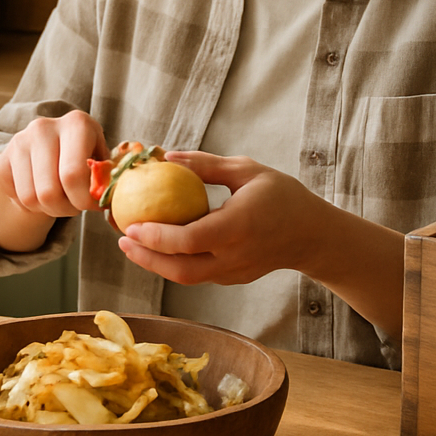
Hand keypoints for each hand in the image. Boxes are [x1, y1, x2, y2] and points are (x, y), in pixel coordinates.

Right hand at [0, 112, 108, 250]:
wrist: (48, 148)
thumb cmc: (84, 155)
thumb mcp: (101, 160)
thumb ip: (108, 176)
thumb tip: (110, 199)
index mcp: (76, 123)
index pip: (73, 175)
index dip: (84, 200)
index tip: (93, 206)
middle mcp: (44, 127)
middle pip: (50, 191)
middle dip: (67, 209)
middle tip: (76, 206)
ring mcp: (20, 141)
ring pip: (32, 198)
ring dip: (51, 209)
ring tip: (62, 199)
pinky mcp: (4, 157)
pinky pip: (18, 198)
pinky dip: (33, 206)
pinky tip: (43, 193)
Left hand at [116, 151, 334, 285]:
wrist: (313, 235)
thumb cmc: (283, 196)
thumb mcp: (247, 170)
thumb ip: (206, 165)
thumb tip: (167, 157)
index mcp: (238, 227)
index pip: (190, 240)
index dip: (156, 237)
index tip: (132, 225)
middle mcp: (234, 256)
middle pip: (181, 270)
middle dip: (145, 258)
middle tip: (122, 237)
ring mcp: (233, 272)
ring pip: (186, 278)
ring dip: (155, 263)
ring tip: (131, 243)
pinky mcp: (232, 278)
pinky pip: (197, 274)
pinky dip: (173, 263)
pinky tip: (157, 247)